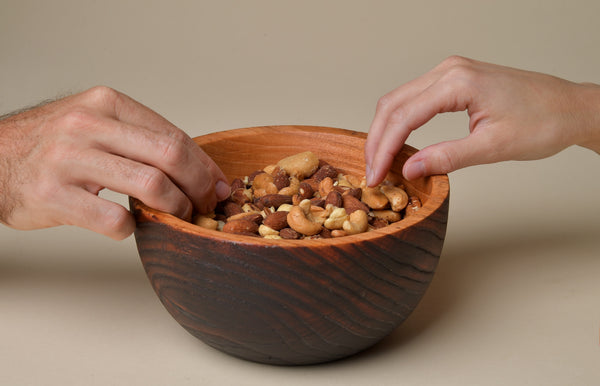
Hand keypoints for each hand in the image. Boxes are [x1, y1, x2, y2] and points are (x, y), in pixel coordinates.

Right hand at [0, 86, 229, 239]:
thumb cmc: (50, 145)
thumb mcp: (94, 123)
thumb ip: (138, 138)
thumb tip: (194, 167)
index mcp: (106, 104)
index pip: (173, 134)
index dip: (204, 165)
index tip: (218, 185)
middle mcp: (88, 124)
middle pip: (170, 156)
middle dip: (199, 186)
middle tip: (206, 205)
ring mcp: (68, 158)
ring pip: (150, 185)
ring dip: (174, 208)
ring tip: (175, 217)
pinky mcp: (53, 194)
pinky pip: (113, 219)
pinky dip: (131, 228)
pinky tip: (128, 226)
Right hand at [365, 56, 599, 185]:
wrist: (571, 108)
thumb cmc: (543, 123)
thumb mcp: (493, 147)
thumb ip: (447, 158)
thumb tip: (408, 170)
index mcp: (458, 82)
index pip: (404, 117)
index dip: (383, 150)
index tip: (374, 176)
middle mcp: (450, 70)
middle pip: (393, 103)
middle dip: (377, 140)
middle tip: (371, 172)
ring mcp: (452, 71)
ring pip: (400, 99)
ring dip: (386, 130)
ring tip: (380, 161)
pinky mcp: (456, 79)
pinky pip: (416, 97)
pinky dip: (402, 121)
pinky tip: (399, 142)